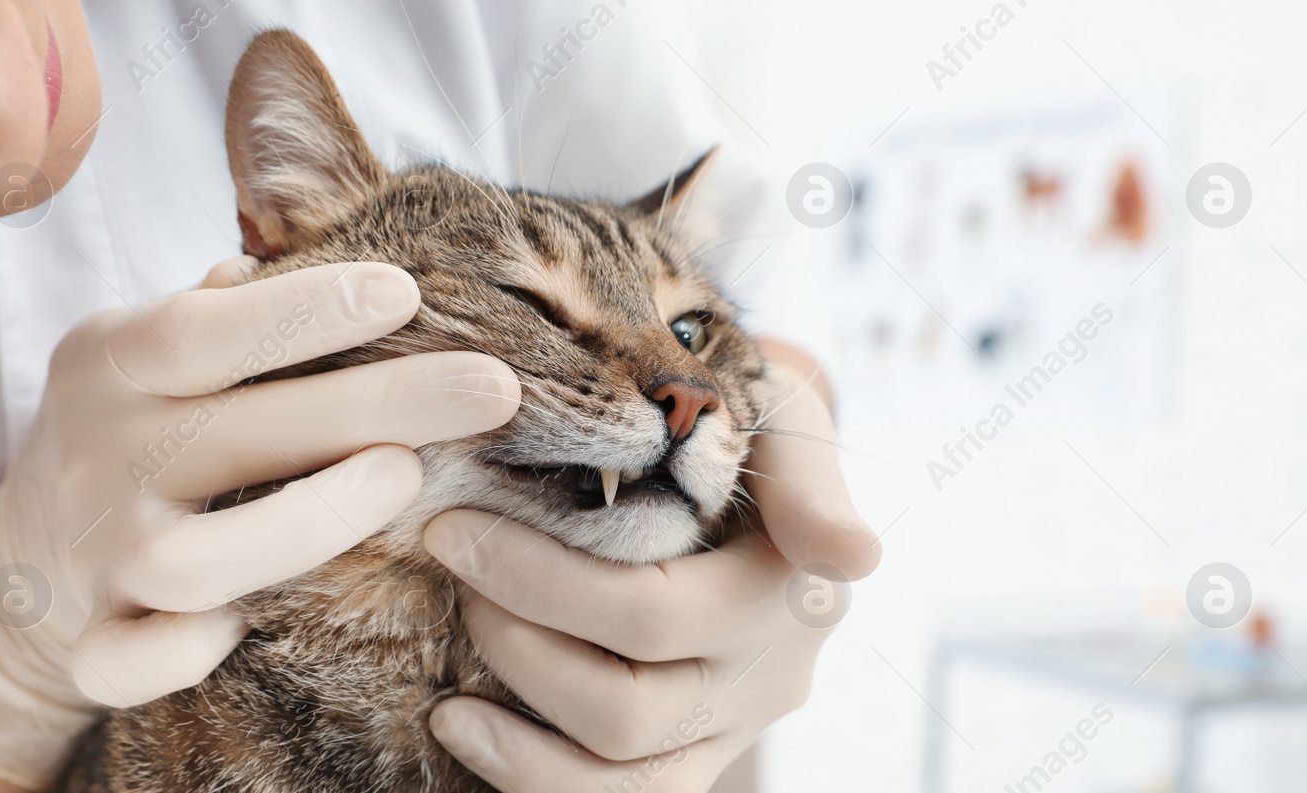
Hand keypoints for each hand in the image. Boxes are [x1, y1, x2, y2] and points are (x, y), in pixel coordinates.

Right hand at [0, 257, 519, 788]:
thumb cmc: (137, 428)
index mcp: (108, 362)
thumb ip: (224, 308)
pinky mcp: (92, 642)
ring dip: (307, 521)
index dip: (302, 311)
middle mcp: (98, 455)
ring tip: (406, 478)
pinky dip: (187, 651)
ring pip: (193, 561)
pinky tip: (245, 625)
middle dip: (375, 403)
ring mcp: (97, 557)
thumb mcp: (152, 350)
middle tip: (493, 389)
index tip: (407, 291)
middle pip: (234, 434)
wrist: (21, 561)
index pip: (201, 331)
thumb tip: (306, 248)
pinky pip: (131, 663)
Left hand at [423, 358, 876, 791]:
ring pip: (623, 779)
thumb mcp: (782, 417)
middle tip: (450, 568)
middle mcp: (770, 673)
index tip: (450, 528)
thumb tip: (856, 558)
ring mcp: (733, 723)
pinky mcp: (697, 752)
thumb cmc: (746, 418)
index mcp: (789, 590)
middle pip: (626, 706)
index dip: (538, 582)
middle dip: (515, 643)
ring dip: (519, 744)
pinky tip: (467, 732)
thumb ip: (809, 479)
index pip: (650, 613)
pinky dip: (536, 782)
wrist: (753, 460)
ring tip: (451, 700)